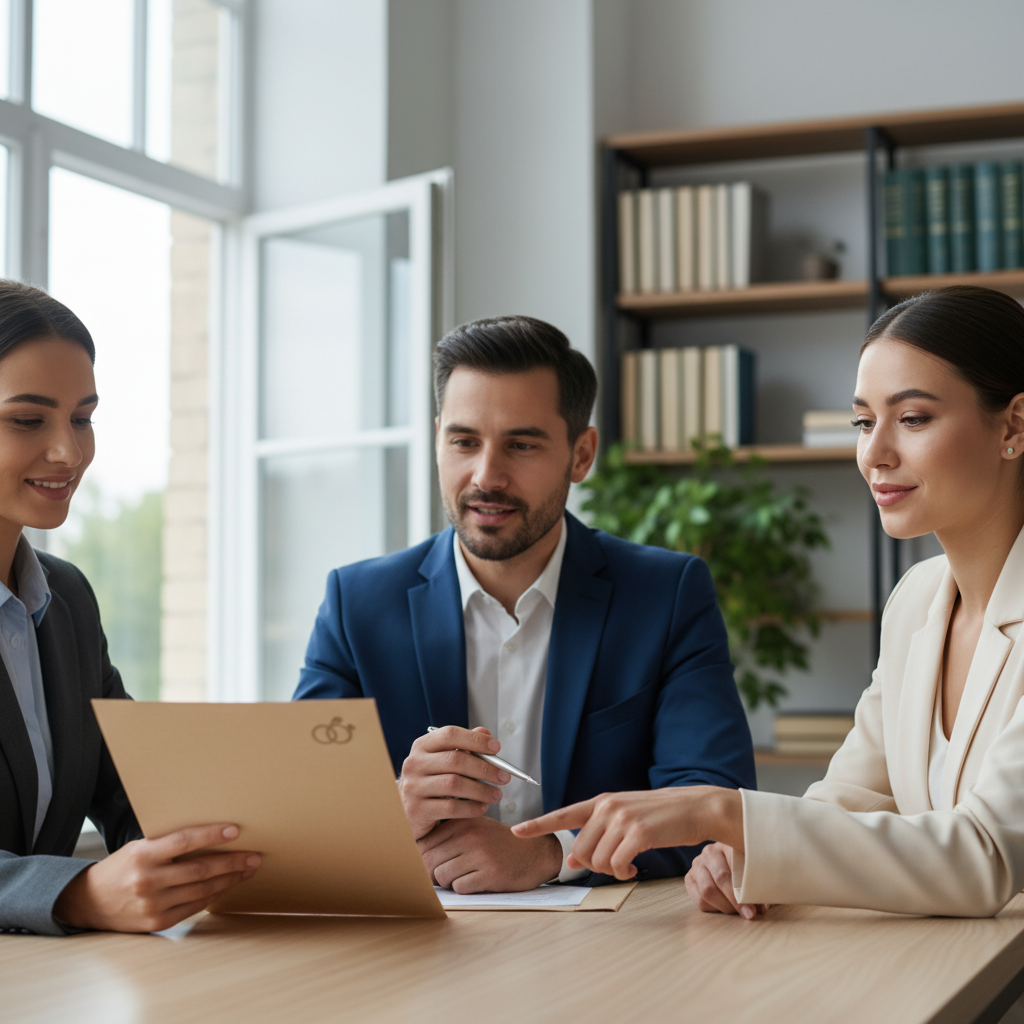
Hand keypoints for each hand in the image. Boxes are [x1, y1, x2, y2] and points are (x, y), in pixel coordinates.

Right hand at [53, 824, 260, 932]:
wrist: (89, 902)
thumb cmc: (121, 867)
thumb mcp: (139, 847)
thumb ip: (168, 844)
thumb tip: (211, 833)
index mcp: (142, 855)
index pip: (184, 841)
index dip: (212, 835)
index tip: (236, 830)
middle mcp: (147, 880)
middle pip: (200, 869)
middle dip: (232, 862)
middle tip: (254, 855)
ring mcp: (152, 904)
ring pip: (201, 890)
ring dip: (229, 879)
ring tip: (247, 870)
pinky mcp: (157, 922)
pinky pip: (193, 907)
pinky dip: (214, 896)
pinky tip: (227, 886)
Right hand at [398, 725, 510, 839]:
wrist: (411, 811)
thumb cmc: (433, 781)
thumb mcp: (445, 760)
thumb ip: (465, 745)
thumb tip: (485, 732)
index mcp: (422, 746)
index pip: (450, 734)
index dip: (475, 740)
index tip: (497, 748)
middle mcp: (414, 764)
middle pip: (455, 760)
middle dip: (485, 768)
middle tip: (504, 776)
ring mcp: (413, 787)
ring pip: (454, 784)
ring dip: (481, 790)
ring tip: (497, 794)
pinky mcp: (417, 810)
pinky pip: (451, 808)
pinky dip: (471, 808)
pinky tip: (482, 807)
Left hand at [418, 816, 562, 892]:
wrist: (536, 851)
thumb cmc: (500, 843)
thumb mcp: (475, 829)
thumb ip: (449, 836)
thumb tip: (415, 853)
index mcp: (463, 821)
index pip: (425, 842)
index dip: (421, 858)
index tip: (428, 864)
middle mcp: (469, 835)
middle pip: (429, 860)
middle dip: (431, 873)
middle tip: (442, 876)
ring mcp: (480, 854)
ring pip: (442, 875)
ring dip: (448, 882)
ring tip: (462, 877)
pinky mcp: (490, 873)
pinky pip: (460, 888)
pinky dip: (464, 889)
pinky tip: (476, 881)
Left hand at [512, 786, 743, 880]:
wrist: (694, 807)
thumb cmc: (660, 816)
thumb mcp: (624, 818)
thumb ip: (598, 833)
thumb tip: (573, 860)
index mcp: (601, 801)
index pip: (563, 814)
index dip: (538, 824)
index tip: (516, 831)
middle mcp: (607, 807)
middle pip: (581, 850)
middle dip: (594, 864)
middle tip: (615, 863)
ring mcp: (621, 818)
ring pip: (597, 860)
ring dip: (611, 869)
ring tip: (628, 863)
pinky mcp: (638, 832)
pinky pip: (616, 864)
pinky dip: (623, 871)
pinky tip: (634, 865)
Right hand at [685, 842, 765, 919]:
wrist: (730, 859)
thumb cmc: (745, 866)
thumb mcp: (752, 870)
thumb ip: (755, 886)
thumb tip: (759, 910)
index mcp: (726, 845)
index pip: (729, 872)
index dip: (740, 893)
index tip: (752, 910)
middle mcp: (708, 852)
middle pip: (717, 882)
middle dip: (734, 903)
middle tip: (747, 914)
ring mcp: (697, 865)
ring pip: (706, 893)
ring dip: (724, 907)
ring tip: (736, 910)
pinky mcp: (690, 878)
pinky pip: (699, 900)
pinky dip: (714, 909)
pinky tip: (724, 906)